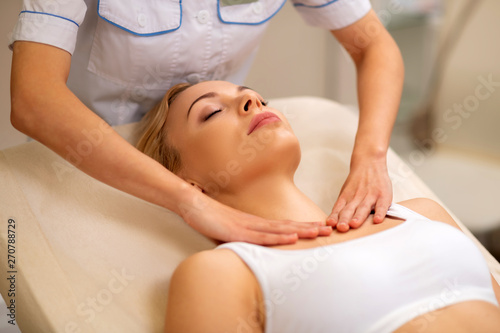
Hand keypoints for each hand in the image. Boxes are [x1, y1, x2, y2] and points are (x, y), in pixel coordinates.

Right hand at [178, 190, 331, 244]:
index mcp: (254, 223)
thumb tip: (253, 243)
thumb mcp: (229, 229)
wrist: (193, 204)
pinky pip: (261, 236)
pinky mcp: (237, 232)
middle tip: (329, 230)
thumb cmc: (209, 217)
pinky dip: (278, 238)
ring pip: (279, 230)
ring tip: (318, 233)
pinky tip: (291, 238)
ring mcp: (247, 226)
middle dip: (308, 228)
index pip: (283, 226)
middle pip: (287, 226)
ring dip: (300, 231)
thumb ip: (242, 235)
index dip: (301, 227)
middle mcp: (255, 223)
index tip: (318, 229)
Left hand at [326, 157, 391, 231]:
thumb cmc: (357, 182)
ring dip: (358, 217)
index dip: (335, 217)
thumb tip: (333, 223)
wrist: (369, 163)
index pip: (338, 208)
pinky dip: (380, 213)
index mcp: (346, 198)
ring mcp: (370, 196)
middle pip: (349, 210)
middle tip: (341, 227)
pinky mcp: (383, 196)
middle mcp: (356, 198)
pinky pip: (382, 206)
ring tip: (354, 224)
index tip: (331, 225)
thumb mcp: (346, 192)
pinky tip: (378, 220)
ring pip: (363, 208)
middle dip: (345, 219)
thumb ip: (341, 206)